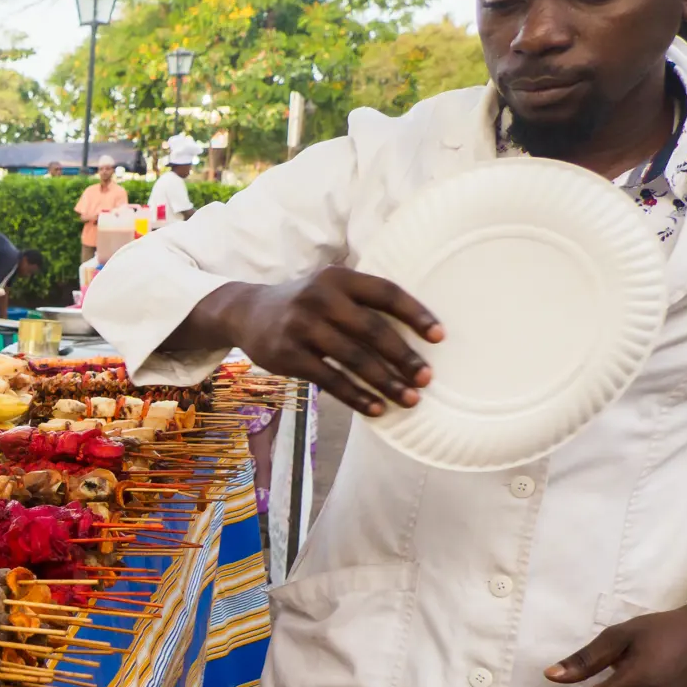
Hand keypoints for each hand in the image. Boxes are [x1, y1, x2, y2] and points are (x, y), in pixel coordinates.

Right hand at [194, 266, 443, 415]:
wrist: (246, 313)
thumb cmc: (304, 305)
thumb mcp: (329, 290)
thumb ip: (362, 304)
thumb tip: (414, 338)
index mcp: (338, 278)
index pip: (385, 293)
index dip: (415, 314)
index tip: (439, 337)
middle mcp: (319, 297)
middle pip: (372, 329)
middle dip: (403, 357)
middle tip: (426, 378)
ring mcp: (300, 326)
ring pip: (353, 358)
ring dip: (385, 382)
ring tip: (409, 399)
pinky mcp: (287, 354)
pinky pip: (330, 379)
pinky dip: (357, 396)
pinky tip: (376, 408)